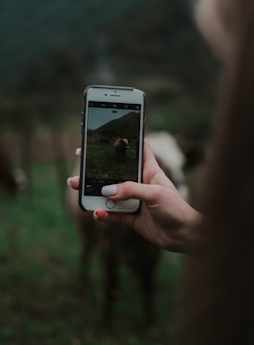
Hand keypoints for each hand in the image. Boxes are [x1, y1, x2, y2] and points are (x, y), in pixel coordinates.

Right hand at [67, 140, 201, 253]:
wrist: (184, 236)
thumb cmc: (176, 209)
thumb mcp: (155, 194)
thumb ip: (131, 190)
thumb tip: (107, 190)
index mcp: (150, 172)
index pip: (138, 151)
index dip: (125, 141)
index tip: (109, 134)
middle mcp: (140, 184)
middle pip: (116, 173)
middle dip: (99, 167)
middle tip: (81, 161)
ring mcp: (135, 200)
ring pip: (110, 193)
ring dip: (94, 191)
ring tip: (78, 187)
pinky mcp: (131, 217)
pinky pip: (113, 213)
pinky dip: (104, 213)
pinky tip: (97, 212)